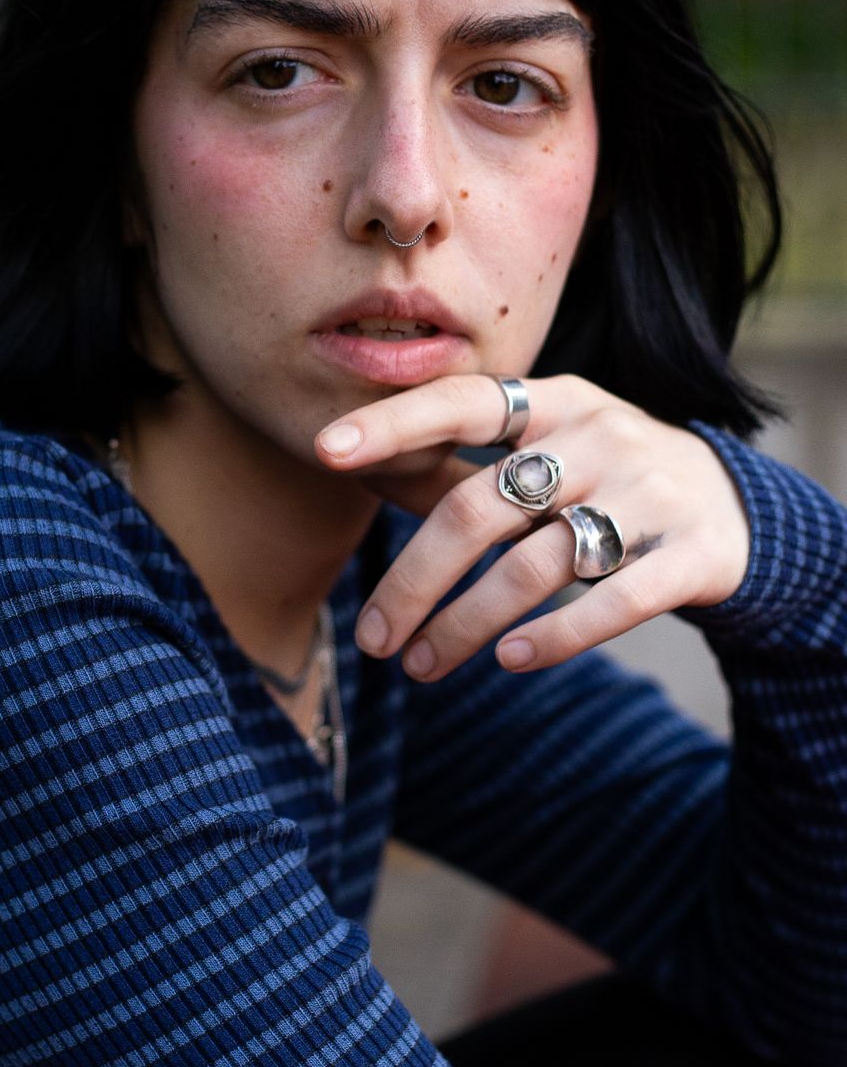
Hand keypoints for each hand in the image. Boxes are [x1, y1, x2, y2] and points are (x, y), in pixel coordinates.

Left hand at [315, 373, 751, 677]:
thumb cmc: (605, 480)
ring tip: (421, 666)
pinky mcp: (691, 554)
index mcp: (553, 402)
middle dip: (413, 581)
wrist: (738, 510)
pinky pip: (613, 603)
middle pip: (478, 509)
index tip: (326, 451)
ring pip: (534, 566)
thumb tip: (360, 476)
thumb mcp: (546, 452)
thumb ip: (465, 468)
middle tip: (373, 640)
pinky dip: (554, 637)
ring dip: (465, 625)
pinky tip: (507, 661)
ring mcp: (648, 493)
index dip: (393, 423)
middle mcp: (598, 437)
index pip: (462, 400)